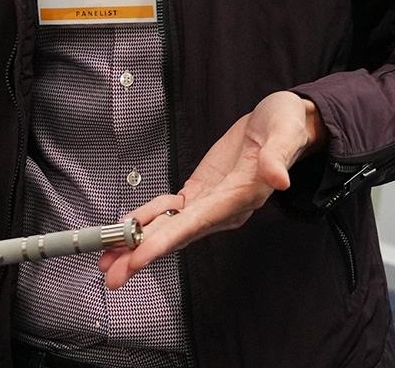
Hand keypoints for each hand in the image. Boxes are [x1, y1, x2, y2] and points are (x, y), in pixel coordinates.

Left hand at [98, 92, 326, 288]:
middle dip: (142, 254)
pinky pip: (172, 208)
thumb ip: (278, 156)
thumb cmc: (287, 125)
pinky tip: (127, 225)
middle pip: (178, 235)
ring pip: (170, 227)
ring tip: (107, 258)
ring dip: (138, 242)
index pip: (197, 223)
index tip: (138, 258)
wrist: (285, 121)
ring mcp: (212, 201)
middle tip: (111, 273)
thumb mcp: (285, 131)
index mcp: (241, 196)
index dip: (165, 241)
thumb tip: (278, 179)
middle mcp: (224, 207)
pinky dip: (147, 217)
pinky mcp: (203, 189)